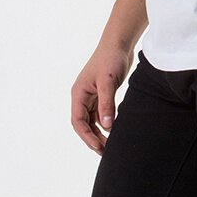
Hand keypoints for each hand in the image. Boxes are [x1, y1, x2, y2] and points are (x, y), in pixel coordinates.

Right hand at [71, 39, 135, 154]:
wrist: (118, 44)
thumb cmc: (111, 59)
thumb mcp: (109, 82)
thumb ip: (107, 103)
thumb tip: (107, 126)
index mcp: (78, 94)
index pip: (78, 121)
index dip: (87, 136)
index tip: (98, 147)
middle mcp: (81, 96)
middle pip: (83, 124)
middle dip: (92, 138)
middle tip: (104, 152)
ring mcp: (90, 96)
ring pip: (90, 120)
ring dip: (98, 133)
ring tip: (109, 145)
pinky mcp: (100, 94)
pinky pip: (99, 114)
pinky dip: (104, 124)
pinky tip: (113, 131)